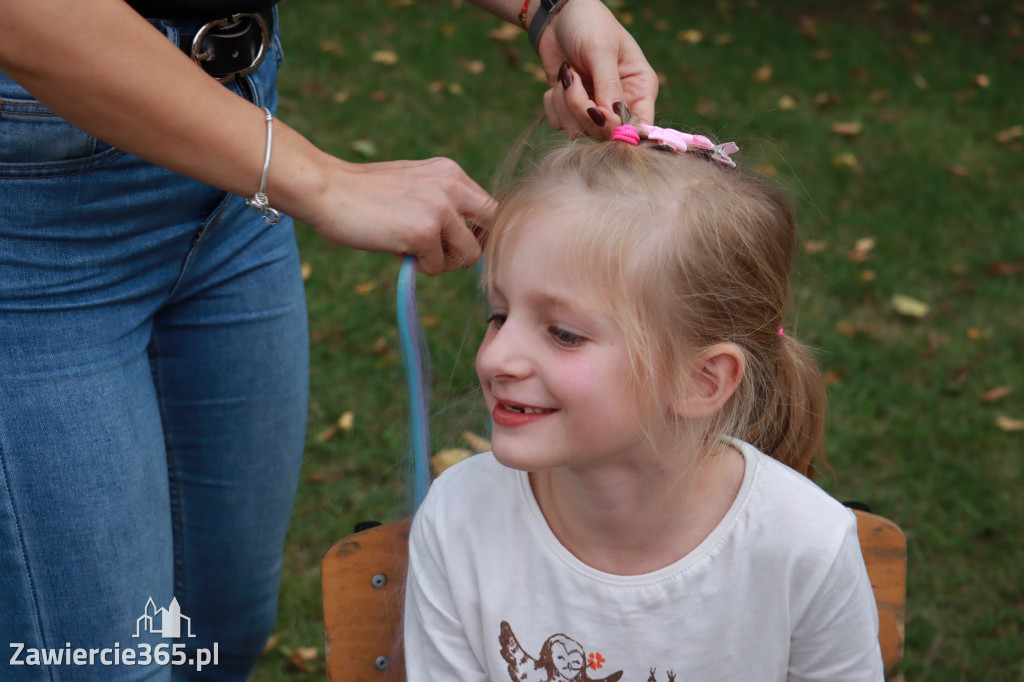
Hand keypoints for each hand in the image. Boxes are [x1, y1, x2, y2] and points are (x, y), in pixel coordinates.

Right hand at [305, 157, 492, 274]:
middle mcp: (453, 186)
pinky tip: (398, 250)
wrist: (326, 190)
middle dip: (472, 247)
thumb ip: (441, 202)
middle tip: (445, 254)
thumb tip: (466, 239)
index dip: (478, 232)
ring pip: (470, 254)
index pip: (490, 209)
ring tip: (416, 252)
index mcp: (451, 172)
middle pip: (492, 229)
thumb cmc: (362, 192)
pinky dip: (419, 266)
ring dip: (445, 262)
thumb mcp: (413, 184)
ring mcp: (441, 208)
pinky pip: (438, 266)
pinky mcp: (424, 232)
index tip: (455, 243)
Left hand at [537, 0, 657, 137]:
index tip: (600, 115)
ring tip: (566, 73)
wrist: (556, 17)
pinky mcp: (571, 110)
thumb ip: (608, 86)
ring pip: (578, 131)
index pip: (640, 125)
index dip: (620, 130)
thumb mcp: (601, 50)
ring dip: (564, 104)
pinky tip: (558, 81)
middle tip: (572, 78)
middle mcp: (620, 104)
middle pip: (604, 133)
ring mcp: (595, 109)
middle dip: (581, 108)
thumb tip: (614, 121)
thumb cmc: (589, 24)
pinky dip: (553, 104)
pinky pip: (559, 124)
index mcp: (640, 89)